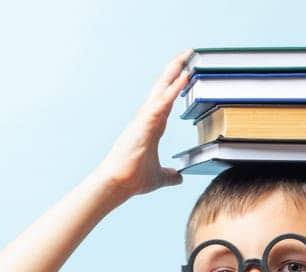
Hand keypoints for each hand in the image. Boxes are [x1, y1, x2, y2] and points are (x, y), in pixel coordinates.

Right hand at [92, 49, 194, 197]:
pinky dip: (173, 89)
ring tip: (187, 56)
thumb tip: (178, 178)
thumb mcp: (158, 176)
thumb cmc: (131, 179)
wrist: (117, 184)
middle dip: (175, 69)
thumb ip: (169, 175)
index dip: (176, 85)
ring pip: (162, 89)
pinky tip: (185, 77)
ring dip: (174, 71)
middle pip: (163, 87)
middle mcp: (147, 118)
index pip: (166, 100)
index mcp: (152, 126)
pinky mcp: (145, 123)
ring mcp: (145, 118)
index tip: (186, 71)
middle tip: (189, 53)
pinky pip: (162, 101)